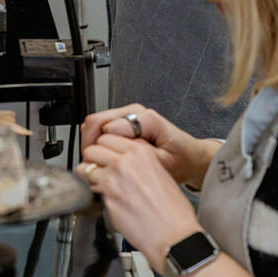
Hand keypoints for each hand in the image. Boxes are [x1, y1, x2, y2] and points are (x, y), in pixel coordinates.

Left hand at [77, 137, 201, 262]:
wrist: (174, 237)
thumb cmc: (173, 213)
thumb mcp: (161, 174)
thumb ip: (138, 163)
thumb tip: (120, 160)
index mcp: (142, 152)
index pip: (109, 136)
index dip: (105, 148)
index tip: (105, 156)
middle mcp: (126, 161)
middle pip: (93, 148)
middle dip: (93, 158)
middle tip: (98, 169)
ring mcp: (114, 178)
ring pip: (85, 166)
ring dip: (88, 174)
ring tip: (97, 184)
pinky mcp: (106, 197)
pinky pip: (87, 186)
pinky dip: (90, 191)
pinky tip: (103, 198)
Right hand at [80, 103, 217, 189]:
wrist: (188, 157)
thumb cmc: (179, 160)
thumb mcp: (163, 162)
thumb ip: (138, 152)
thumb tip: (112, 142)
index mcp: (146, 119)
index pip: (106, 126)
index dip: (96, 148)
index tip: (96, 164)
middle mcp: (135, 112)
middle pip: (95, 121)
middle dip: (89, 145)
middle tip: (92, 164)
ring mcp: (128, 114)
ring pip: (93, 123)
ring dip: (91, 143)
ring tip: (99, 161)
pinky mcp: (123, 119)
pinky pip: (98, 127)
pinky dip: (96, 142)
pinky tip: (103, 155)